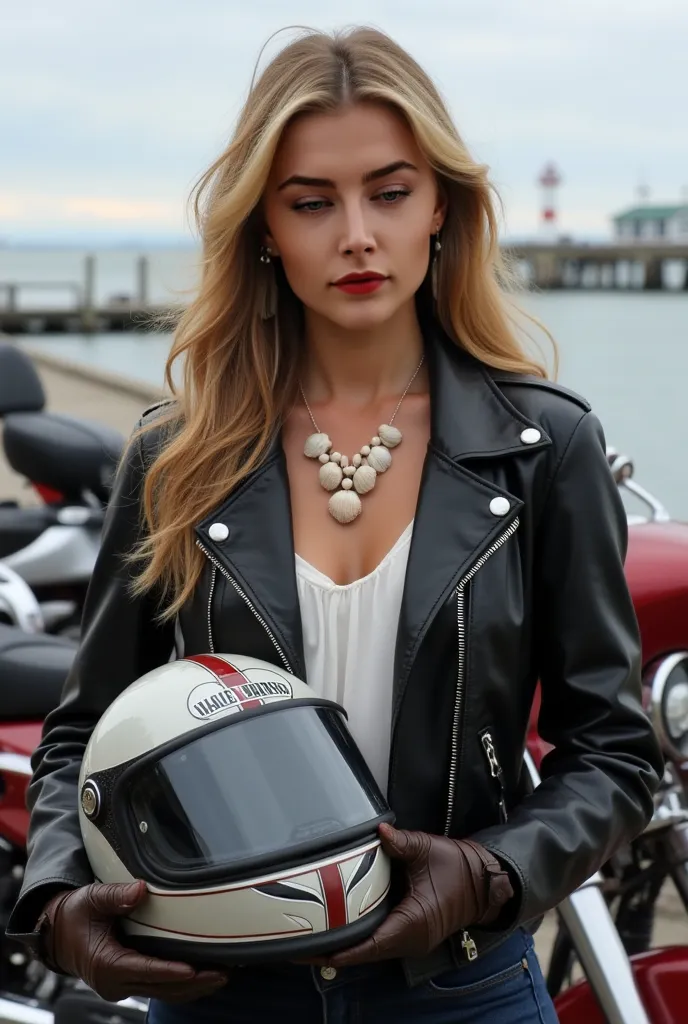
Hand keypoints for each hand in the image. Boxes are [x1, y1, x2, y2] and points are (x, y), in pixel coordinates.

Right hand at [36, 880, 227, 1002]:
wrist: (59, 933)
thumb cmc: (76, 915)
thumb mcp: (92, 899)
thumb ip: (115, 895)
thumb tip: (140, 889)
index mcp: (106, 964)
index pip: (146, 970)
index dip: (171, 971)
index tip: (194, 969)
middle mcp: (116, 982)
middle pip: (161, 987)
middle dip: (194, 982)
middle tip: (223, 973)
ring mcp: (124, 985)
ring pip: (164, 992)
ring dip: (193, 987)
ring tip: (222, 976)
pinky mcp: (131, 981)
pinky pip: (160, 988)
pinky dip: (183, 985)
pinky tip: (203, 978)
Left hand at [323, 823, 513, 965]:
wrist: (483, 881)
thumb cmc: (459, 868)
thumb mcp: (427, 850)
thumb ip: (400, 843)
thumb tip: (379, 830)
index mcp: (412, 924)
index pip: (368, 946)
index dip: (338, 950)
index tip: (312, 949)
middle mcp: (408, 939)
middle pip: (363, 952)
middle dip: (332, 949)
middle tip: (298, 940)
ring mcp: (409, 938)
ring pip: (369, 947)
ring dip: (344, 943)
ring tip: (311, 933)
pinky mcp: (408, 931)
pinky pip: (378, 938)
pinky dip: (357, 934)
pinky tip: (337, 923)